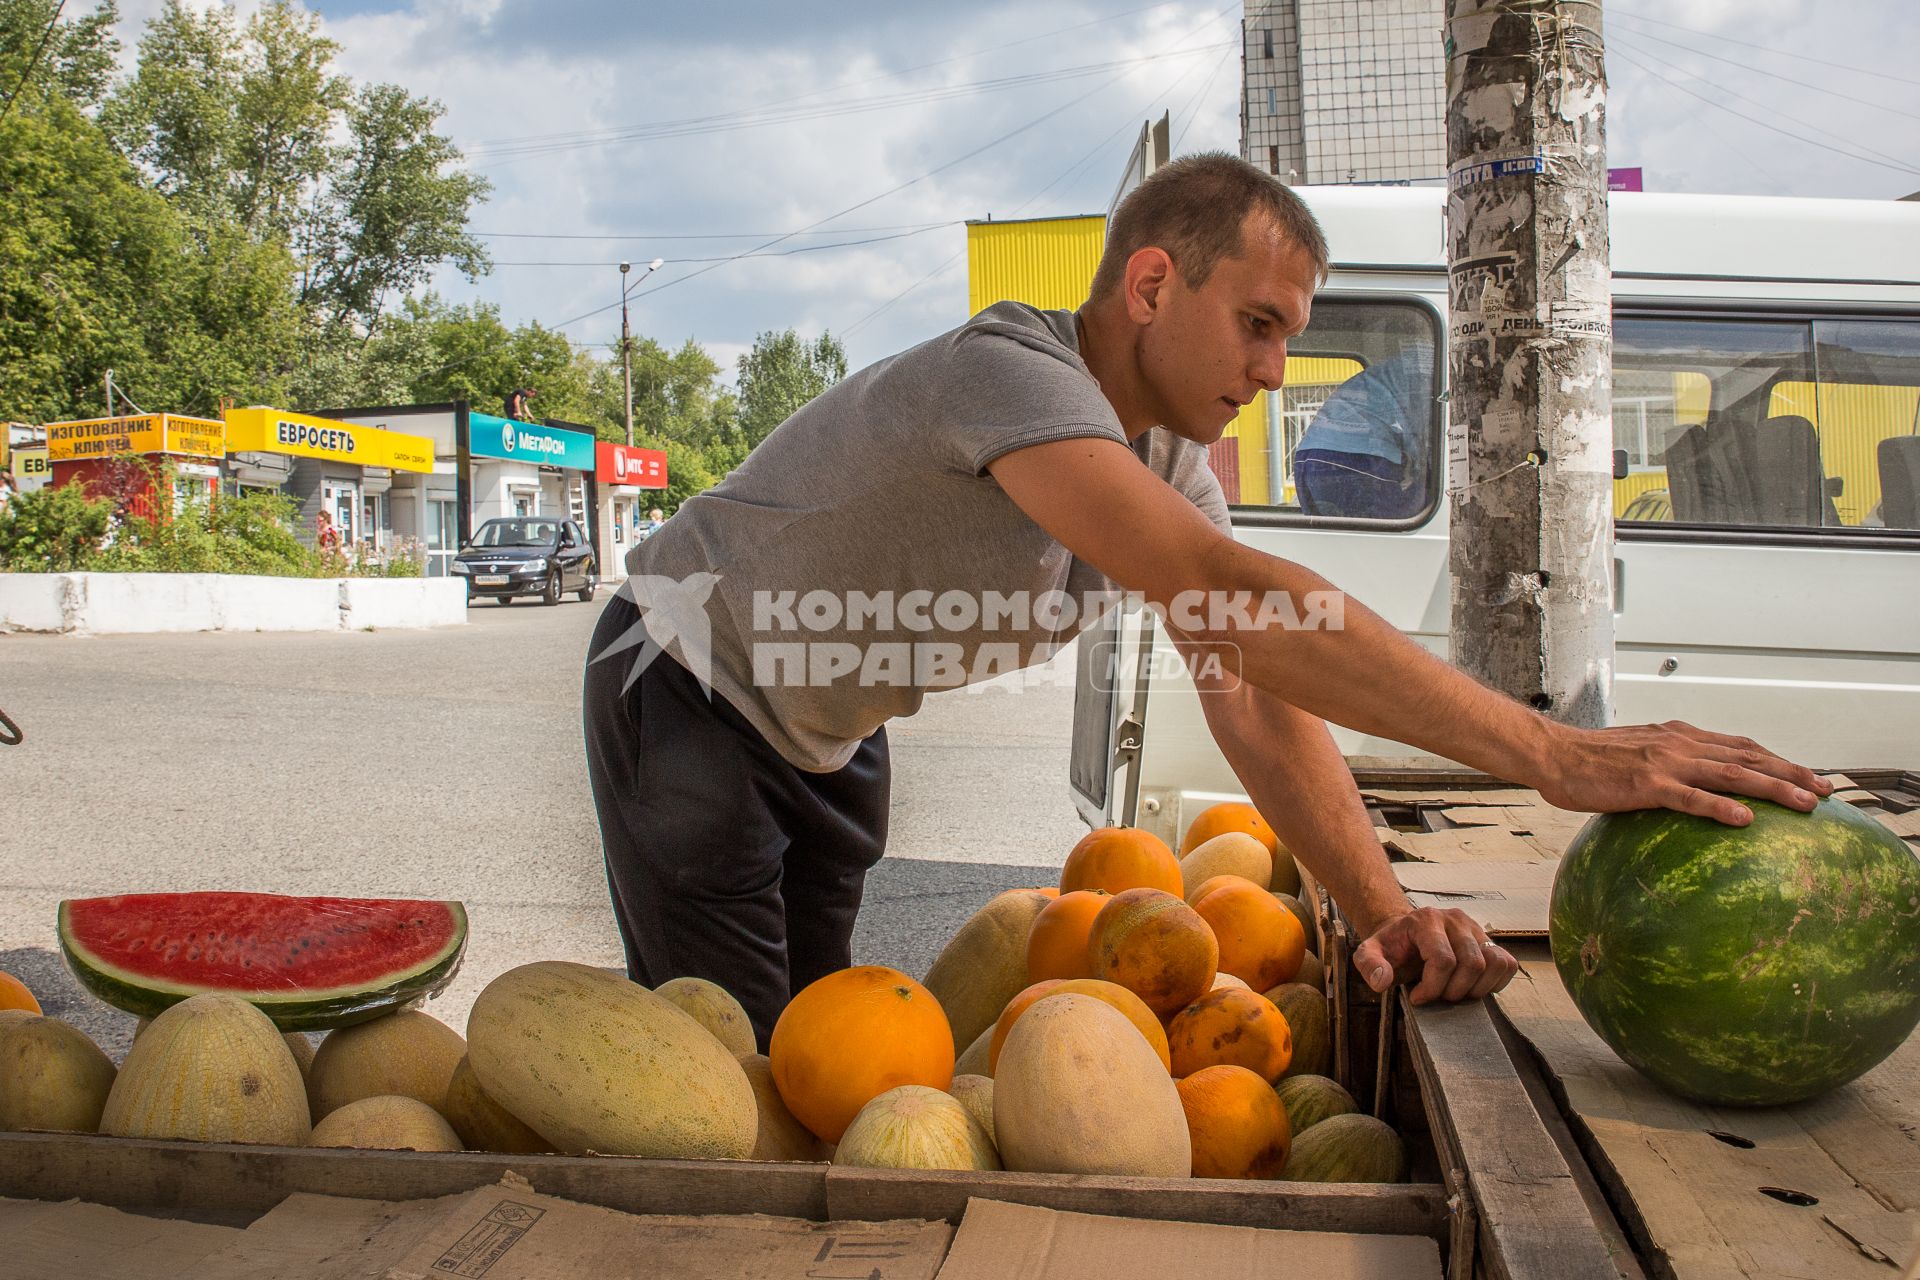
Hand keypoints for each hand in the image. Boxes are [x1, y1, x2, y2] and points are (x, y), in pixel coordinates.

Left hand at [1354, 907, 1518, 1004]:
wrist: (1406, 934)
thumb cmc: (1391, 947)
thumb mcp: (1368, 953)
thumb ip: (1369, 965)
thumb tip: (1382, 981)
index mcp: (1425, 920)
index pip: (1443, 960)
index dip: (1433, 988)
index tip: (1418, 997)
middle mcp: (1455, 919)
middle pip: (1472, 964)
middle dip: (1455, 991)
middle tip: (1438, 996)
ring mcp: (1476, 928)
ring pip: (1494, 963)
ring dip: (1477, 989)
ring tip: (1455, 992)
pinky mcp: (1489, 940)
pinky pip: (1507, 963)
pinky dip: (1495, 983)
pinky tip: (1473, 987)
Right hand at [1533, 720, 1830, 825]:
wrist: (1552, 753)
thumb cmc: (1590, 761)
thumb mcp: (1638, 755)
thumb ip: (1669, 766)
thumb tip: (1691, 788)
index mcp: (1680, 736)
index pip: (1742, 746)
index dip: (1779, 760)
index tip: (1808, 776)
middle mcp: (1680, 744)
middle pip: (1749, 757)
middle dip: (1792, 773)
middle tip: (1826, 790)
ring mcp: (1665, 763)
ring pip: (1732, 774)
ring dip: (1773, 788)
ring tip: (1805, 804)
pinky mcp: (1646, 785)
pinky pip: (1691, 798)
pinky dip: (1721, 808)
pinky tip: (1745, 820)